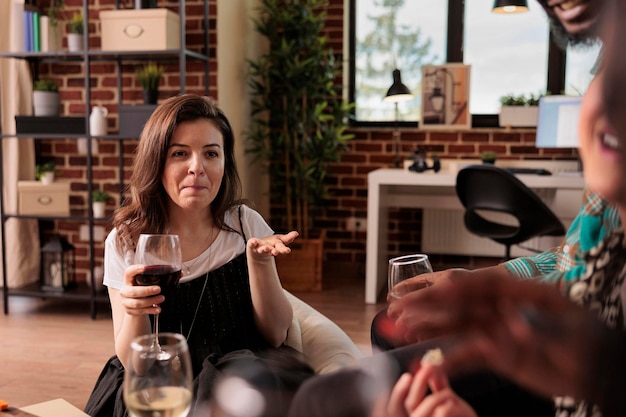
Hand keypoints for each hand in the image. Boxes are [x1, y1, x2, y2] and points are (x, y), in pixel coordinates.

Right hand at [118, 264, 162, 314]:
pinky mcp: (130, 311)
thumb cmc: (141, 288)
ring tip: (161, 298)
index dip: (135, 269)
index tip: (144, 268)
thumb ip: (157, 277)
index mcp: (128, 279)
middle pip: (133, 291)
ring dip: (151, 301)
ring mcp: (126, 302)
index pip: (129, 272)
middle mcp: (125, 290)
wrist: (134, 303)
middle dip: (147, 290)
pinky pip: (140, 311)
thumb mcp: (145, 281)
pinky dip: (150, 310)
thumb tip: (177, 274)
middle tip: (158, 289)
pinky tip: (157, 309)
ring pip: (137, 303)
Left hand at [247, 231, 298, 259]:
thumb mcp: (280, 240)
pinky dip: (252, 243)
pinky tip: (254, 241)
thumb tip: (297, 233)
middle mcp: (269, 249)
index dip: (284, 250)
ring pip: (262, 249)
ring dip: (264, 249)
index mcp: (276, 247)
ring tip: (265, 248)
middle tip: (276, 252)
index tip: (288, 251)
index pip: (281, 248)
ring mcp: (260, 248)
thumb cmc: (271, 245)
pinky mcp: (252, 245)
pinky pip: (252, 244)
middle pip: (273, 250)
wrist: (257, 251)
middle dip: (275, 251)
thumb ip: (288, 238)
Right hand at [386, 365, 476, 416]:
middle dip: (420, 383)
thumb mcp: (450, 403)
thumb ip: (438, 386)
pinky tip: (458, 407)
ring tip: (453, 397)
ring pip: (429, 407)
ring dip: (441, 395)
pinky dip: (453, 406)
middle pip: (410, 405)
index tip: (408, 375)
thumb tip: (428, 364)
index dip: (398, 392)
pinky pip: (443, 412)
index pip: (395, 408)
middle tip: (430, 367)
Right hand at [395, 272, 606, 401]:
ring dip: (429, 327)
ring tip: (402, 329)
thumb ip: (537, 327)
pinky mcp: (496, 352)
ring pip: (456, 326)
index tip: (424, 292)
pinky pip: (467, 355)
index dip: (448, 287)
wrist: (599, 370)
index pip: (477, 283)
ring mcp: (497, 329)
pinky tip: (430, 364)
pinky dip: (448, 360)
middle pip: (459, 301)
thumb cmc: (589, 342)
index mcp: (518, 290)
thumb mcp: (568, 329)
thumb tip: (509, 329)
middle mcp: (501, 306)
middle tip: (398, 307)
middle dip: (427, 303)